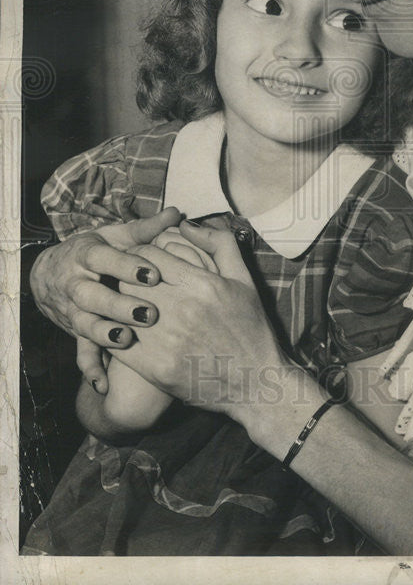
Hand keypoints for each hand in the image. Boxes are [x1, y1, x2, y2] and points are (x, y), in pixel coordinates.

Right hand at [30, 208, 181, 390]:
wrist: (52, 274)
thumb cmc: (98, 252)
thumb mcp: (117, 237)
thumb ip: (147, 229)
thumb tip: (177, 212)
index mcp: (88, 256)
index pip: (106, 259)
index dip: (128, 267)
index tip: (154, 274)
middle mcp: (76, 283)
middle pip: (92, 295)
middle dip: (118, 304)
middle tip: (149, 313)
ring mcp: (73, 310)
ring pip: (85, 324)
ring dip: (104, 334)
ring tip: (127, 341)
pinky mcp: (75, 331)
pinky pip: (80, 352)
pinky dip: (91, 368)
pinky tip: (103, 384)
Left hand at [114, 222, 289, 415]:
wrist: (254, 382)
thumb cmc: (250, 328)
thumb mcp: (244, 279)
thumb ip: (219, 244)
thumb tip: (186, 224)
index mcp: (202, 284)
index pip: (149, 255)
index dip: (139, 253)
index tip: (140, 258)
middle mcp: (181, 309)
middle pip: (129, 279)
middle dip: (124, 275)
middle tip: (126, 278)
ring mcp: (166, 341)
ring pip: (120, 309)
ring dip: (118, 303)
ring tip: (123, 302)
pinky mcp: (155, 368)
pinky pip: (119, 341)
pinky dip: (115, 332)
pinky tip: (122, 329)